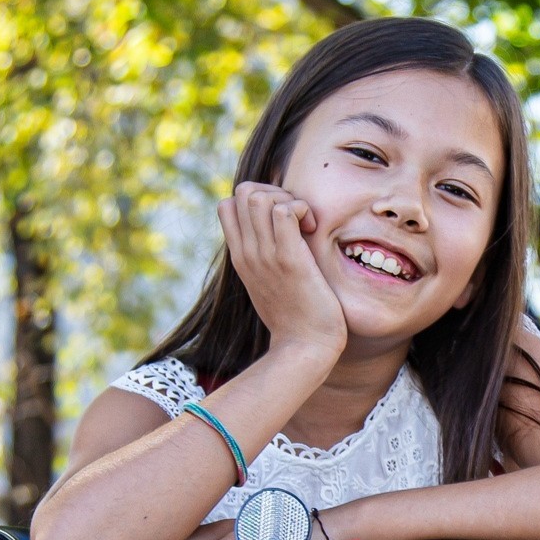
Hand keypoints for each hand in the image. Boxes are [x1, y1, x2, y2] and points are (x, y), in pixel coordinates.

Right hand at [218, 182, 346, 358]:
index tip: (280, 221)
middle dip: (273, 192)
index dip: (255, 199)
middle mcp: (248, 253)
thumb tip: (274, 239)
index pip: (227, 205)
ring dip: (288, 199)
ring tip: (304, 224)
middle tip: (296, 218)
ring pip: (259, 196)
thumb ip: (264, 260)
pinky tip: (312, 230)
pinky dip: (301, 209)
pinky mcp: (289, 260)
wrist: (304, 347)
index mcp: (240, 258)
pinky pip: (285, 211)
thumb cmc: (295, 318)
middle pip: (242, 192)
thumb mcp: (268, 285)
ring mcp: (266, 256)